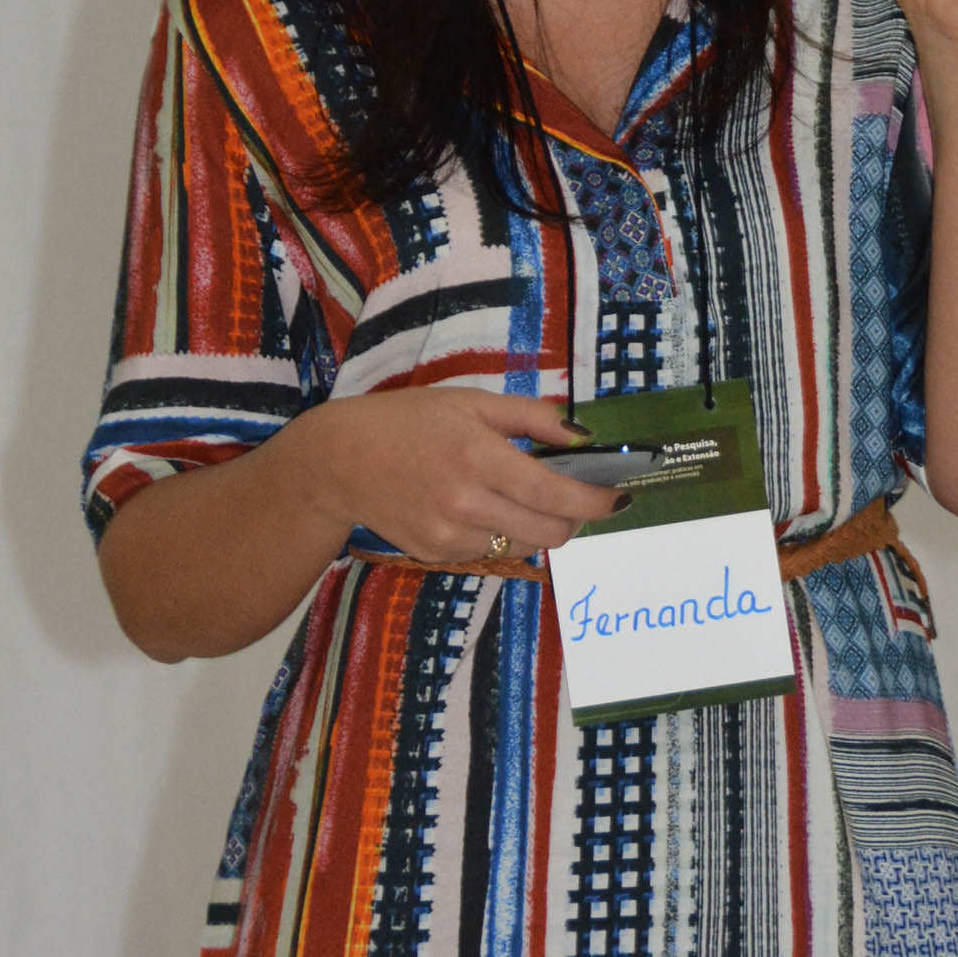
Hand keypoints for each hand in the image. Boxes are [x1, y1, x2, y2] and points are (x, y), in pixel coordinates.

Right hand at [293, 384, 620, 564]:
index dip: (595, 501)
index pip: (555, 495)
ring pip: (523, 546)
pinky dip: (499, 534)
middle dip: (573, 518)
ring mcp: (450, 536)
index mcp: (478, 457)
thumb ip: (532, 417)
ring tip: (514, 495)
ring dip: (536, 526)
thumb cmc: (408, 420)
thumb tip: (583, 436)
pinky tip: (476, 507)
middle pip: (549, 532)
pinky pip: (490, 552)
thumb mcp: (470, 401)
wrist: (339, 461)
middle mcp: (466, 504)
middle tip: (572, 495)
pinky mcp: (436, 555)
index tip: (618, 496)